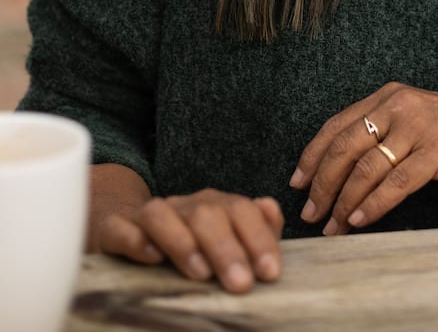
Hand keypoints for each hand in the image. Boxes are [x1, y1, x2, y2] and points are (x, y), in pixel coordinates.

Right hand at [89, 165, 283, 292]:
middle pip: (207, 213)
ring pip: (163, 214)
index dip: (258, 238)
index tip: (270, 272)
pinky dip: (135, 240)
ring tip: (201, 274)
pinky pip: (121, 228)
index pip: (240, 210)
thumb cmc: (185, 241)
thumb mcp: (223, 237)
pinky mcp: (114, 229)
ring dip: (184, 242)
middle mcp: (183, 206)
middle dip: (227, 247)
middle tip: (241, 284)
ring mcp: (147, 216)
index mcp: (214, 206)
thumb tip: (271, 211)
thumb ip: (254, 228)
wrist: (125, 226)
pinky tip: (151, 256)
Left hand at [289, 83, 437, 235]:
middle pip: (345, 147)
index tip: (297, 182)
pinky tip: (361, 220)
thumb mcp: (412, 122)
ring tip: (333, 227)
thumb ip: (381, 135)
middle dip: (322, 184)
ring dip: (344, 202)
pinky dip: (374, 204)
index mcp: (387, 97)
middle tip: (310, 213)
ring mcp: (417, 127)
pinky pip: (396, 182)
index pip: (337, 125)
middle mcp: (397, 106)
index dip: (313, 155)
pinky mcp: (437, 151)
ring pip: (366, 167)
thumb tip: (340, 171)